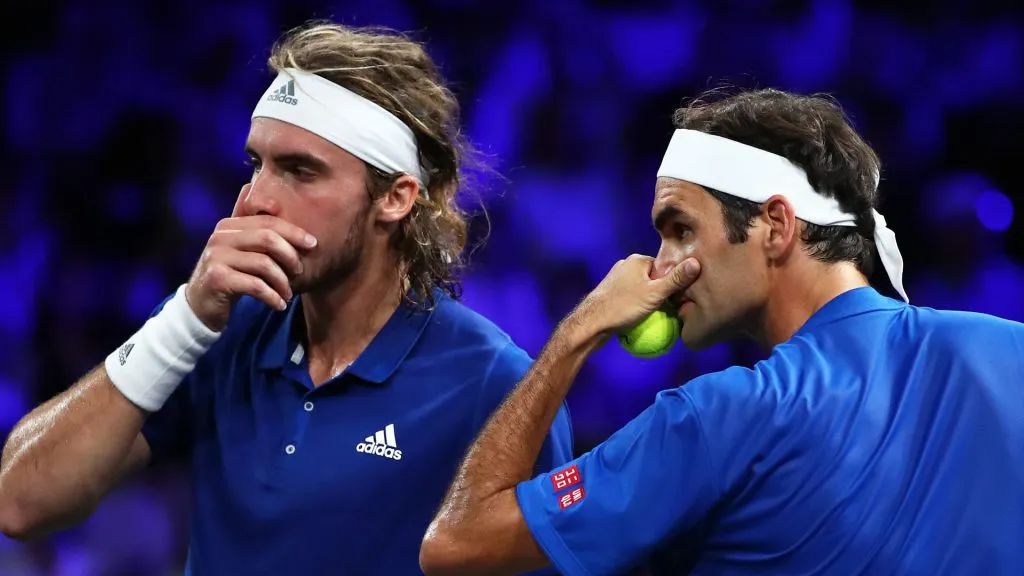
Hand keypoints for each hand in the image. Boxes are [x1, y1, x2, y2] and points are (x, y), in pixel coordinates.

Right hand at [184, 185, 317, 330]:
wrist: (201, 305)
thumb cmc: (229, 275)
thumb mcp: (239, 249)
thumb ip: (253, 228)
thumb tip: (270, 199)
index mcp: (229, 225)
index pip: (268, 221)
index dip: (294, 231)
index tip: (313, 244)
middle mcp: (220, 237)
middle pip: (267, 238)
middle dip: (290, 255)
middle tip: (300, 271)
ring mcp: (216, 257)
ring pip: (263, 263)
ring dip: (283, 281)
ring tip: (288, 293)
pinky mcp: (217, 279)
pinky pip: (255, 286)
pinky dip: (272, 296)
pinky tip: (279, 304)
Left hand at [569, 254, 699, 337]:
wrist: (591, 323)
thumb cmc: (624, 307)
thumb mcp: (655, 294)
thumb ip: (676, 280)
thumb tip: (697, 262)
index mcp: (637, 260)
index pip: (664, 268)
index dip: (671, 283)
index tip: (673, 299)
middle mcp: (626, 265)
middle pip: (653, 278)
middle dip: (659, 293)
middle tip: (663, 310)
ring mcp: (616, 278)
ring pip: (641, 288)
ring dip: (648, 301)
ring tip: (651, 316)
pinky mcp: (610, 292)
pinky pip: (630, 297)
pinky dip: (636, 306)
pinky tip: (637, 318)